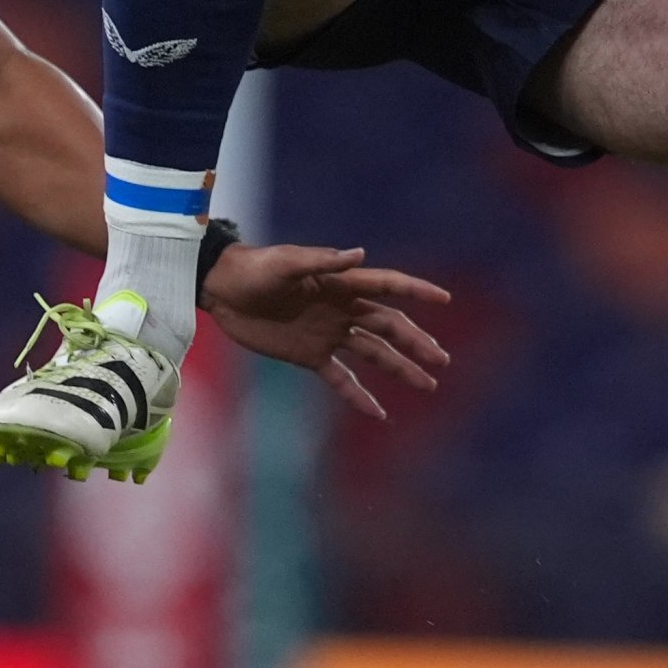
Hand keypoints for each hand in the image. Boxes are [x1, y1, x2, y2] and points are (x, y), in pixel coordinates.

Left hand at [203, 243, 452, 420]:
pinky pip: (341, 379)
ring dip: (400, 369)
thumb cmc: (255, 269)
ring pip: (374, 354)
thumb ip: (322, 261)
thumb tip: (360, 254)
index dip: (417, 292)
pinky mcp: (310, 356)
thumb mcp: (286, 263)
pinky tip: (380, 413)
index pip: (388, 286)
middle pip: (389, 327)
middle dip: (417, 343)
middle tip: (442, 361)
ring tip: (428, 385)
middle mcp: (342, 311)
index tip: (445, 299)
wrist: (223, 291)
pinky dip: (360, 397)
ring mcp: (329, 335)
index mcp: (341, 285)